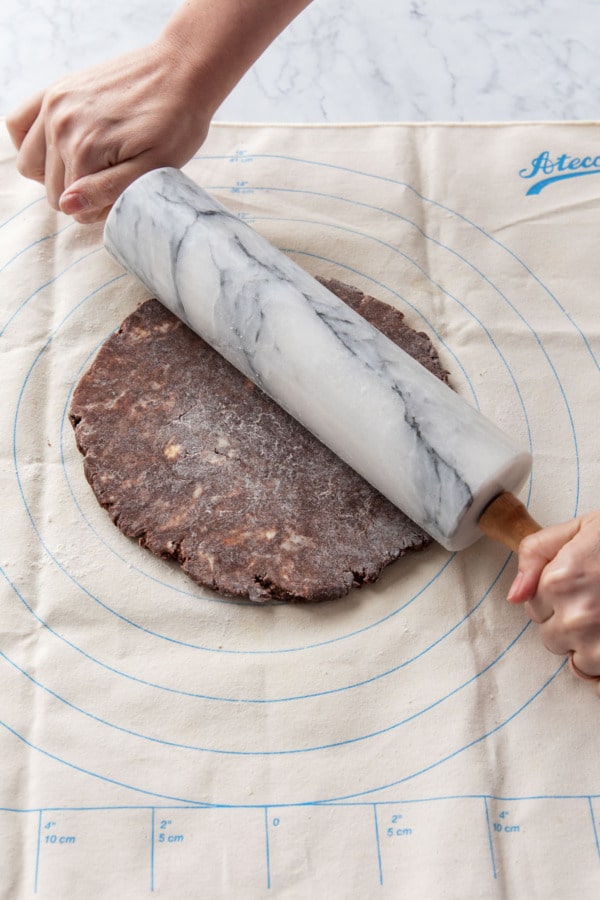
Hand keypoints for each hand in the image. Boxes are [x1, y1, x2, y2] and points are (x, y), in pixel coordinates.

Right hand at [5, 0, 312, 224]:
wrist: (182, 71)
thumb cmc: (176, 123)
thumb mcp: (153, 169)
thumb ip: (109, 190)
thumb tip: (67, 206)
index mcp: (85, 149)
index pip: (73, 208)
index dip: (99, 209)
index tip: (122, 195)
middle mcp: (61, 125)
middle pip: (51, 189)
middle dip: (80, 195)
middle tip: (112, 181)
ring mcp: (54, 104)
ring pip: (30, 164)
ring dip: (55, 173)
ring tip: (90, 166)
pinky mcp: (55, 89)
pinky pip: (18, 125)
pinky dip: (31, 143)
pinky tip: (59, 148)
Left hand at [507, 511, 599, 691]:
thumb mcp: (578, 529)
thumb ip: (535, 554)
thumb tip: (514, 595)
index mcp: (559, 581)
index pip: (534, 608)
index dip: (553, 598)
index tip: (575, 587)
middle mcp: (577, 616)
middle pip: (552, 638)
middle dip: (568, 625)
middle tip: (596, 603)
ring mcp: (599, 641)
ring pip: (578, 661)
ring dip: (590, 647)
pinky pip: (599, 683)